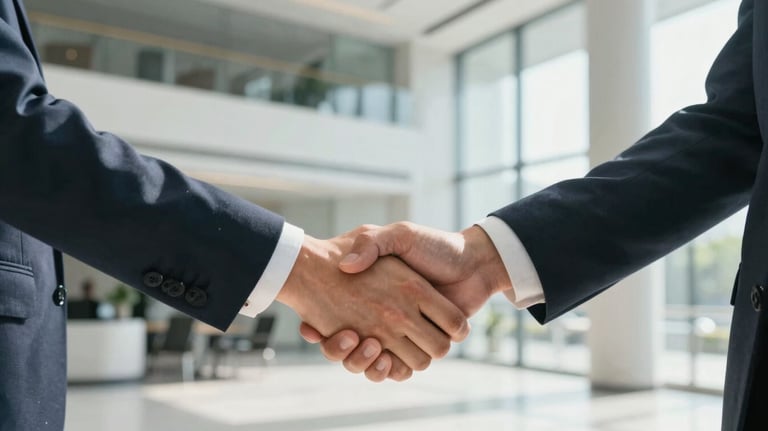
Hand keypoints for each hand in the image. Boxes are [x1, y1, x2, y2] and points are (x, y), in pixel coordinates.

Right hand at [276, 227, 470, 371]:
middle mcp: (384, 318)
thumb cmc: (435, 246)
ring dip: (365, 362)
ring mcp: (401, 335)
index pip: (330, 319)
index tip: (310, 325)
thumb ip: (372, 243)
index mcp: (374, 295)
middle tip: (348, 336)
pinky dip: (389, 370)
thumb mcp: (400, 234)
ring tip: (369, 344)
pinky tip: (384, 357)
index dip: (319, 328)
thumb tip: (347, 267)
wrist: (473, 263)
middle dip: (342, 351)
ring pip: (370, 364)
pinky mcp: (420, 348)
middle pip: (348, 350)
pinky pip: (397, 370)